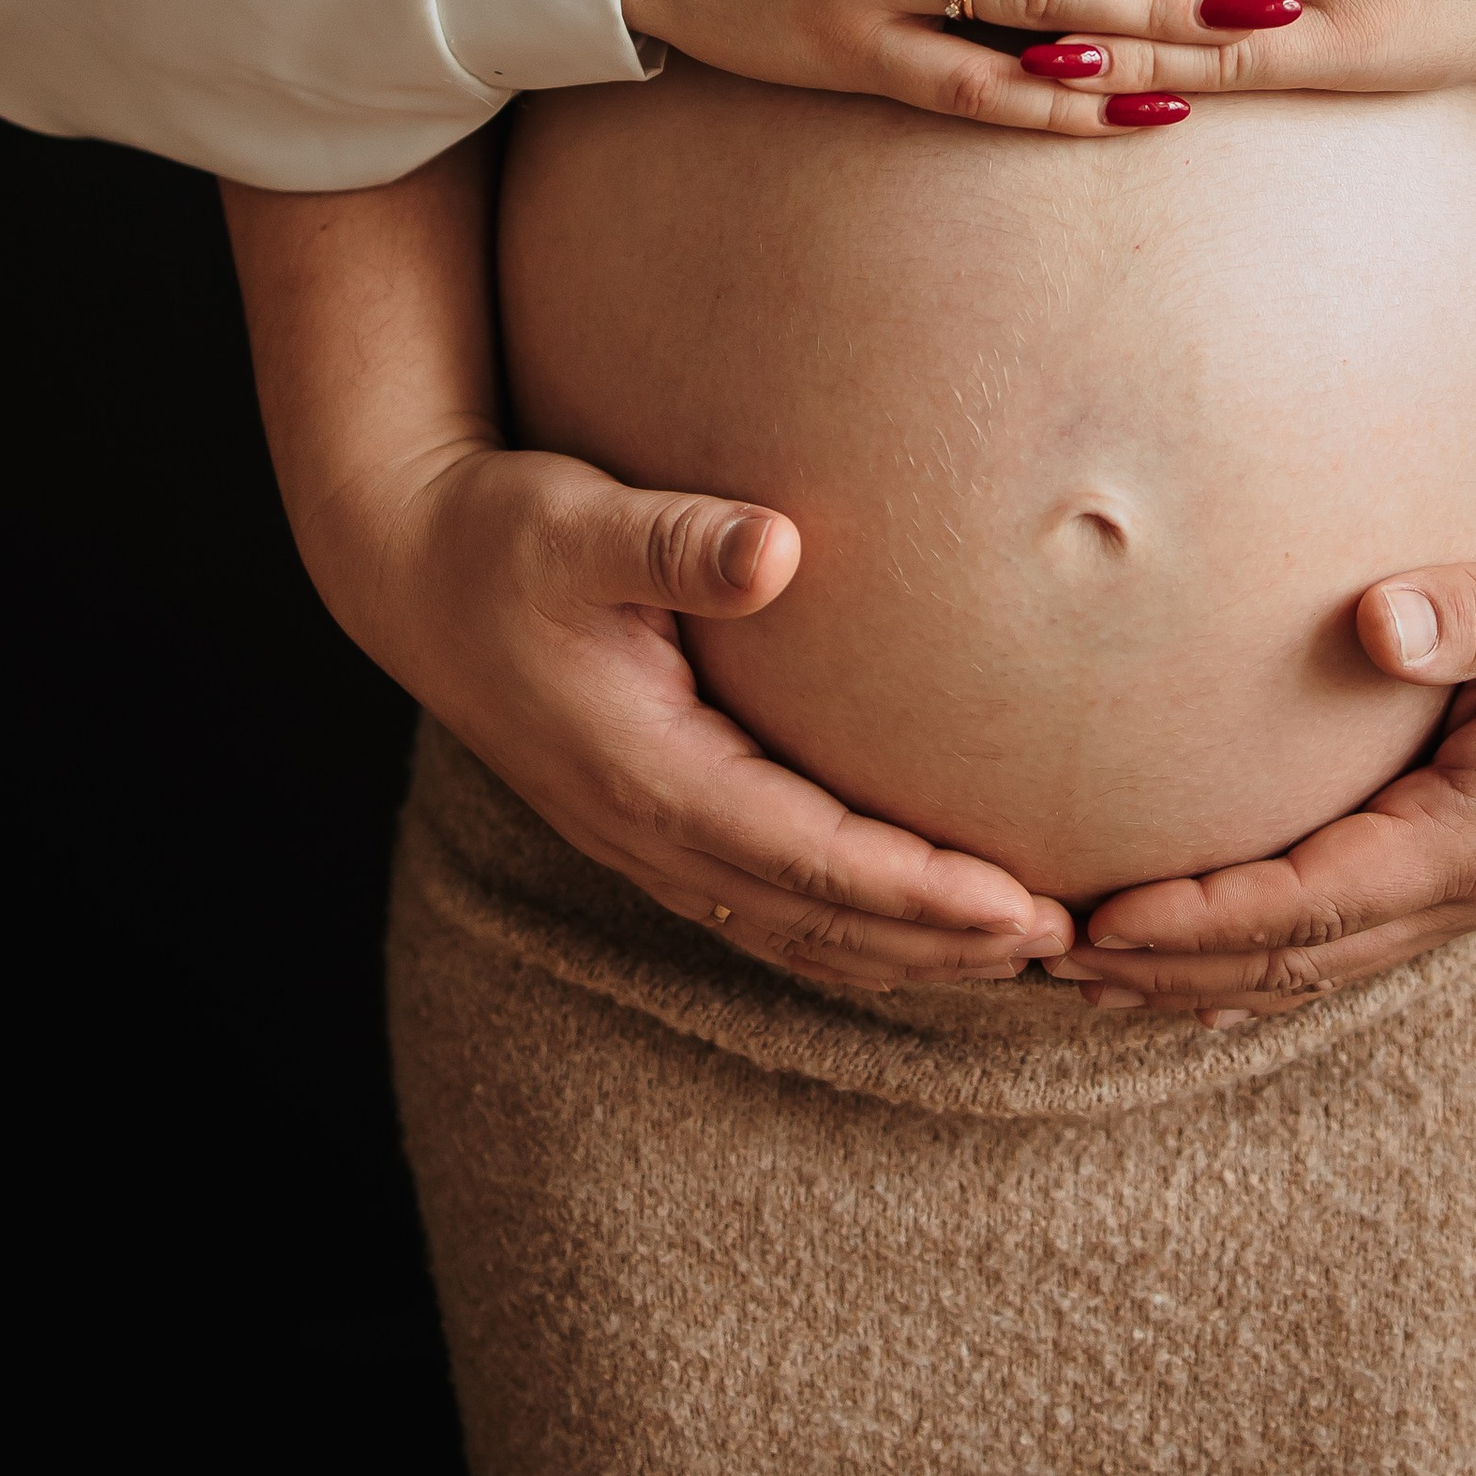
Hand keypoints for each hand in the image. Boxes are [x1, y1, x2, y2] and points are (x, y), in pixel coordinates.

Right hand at [330, 433, 1073, 992]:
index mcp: (648, 774)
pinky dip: (850, 937)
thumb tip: (778, 546)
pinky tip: (915, 934)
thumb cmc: (503, 536)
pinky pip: (767, 911)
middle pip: (819, 921)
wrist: (411, 572)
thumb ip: (676, 539)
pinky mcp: (653, 826)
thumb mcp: (578, 522)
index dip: (918, 891)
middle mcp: (649, 831)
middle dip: (941, 940)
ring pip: (796, 933)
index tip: (1020, 903)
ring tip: (1018, 952)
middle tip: (1063, 943)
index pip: (811, 859)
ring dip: (906, 953)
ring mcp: (647, 842)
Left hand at [1043, 517, 1475, 1021]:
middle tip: (1043, 963)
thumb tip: (1377, 622)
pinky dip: (1256, 961)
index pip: (1307, 905)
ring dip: (1199, 980)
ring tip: (1085, 979)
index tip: (1097, 920)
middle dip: (1168, 971)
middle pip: (1291, 963)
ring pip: (1311, 966)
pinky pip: (1340, 939)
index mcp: (1473, 839)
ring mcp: (1464, 887)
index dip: (1198, 921)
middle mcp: (1463, 886)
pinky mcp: (1459, 862)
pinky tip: (1192, 963)